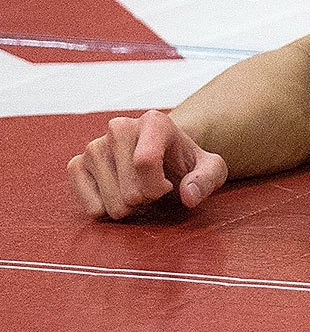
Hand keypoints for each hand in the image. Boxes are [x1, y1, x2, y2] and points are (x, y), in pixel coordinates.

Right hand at [67, 110, 226, 219]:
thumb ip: (208, 179)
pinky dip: (108, 210)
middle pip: (129, 189)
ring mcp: (94, 146)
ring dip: (128, 206)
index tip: (168, 186)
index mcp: (154, 121)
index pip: (145, 161)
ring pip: (110, 202)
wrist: (161, 158)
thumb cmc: (185, 163)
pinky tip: (118, 193)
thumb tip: (189, 195)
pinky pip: (91, 208)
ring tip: (136, 188)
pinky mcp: (77, 165)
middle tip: (152, 187)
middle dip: (146, 199)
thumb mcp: (211, 169)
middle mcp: (119, 127)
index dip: (158, 186)